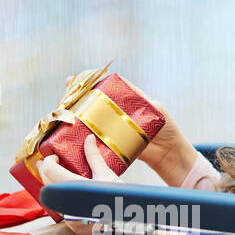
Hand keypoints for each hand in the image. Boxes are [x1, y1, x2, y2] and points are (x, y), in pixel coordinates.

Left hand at [37, 133, 124, 234]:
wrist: (126, 224)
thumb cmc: (119, 201)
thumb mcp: (106, 175)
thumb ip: (94, 157)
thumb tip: (89, 139)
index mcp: (75, 187)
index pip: (50, 170)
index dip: (48, 161)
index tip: (54, 156)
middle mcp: (69, 204)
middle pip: (47, 184)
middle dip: (45, 171)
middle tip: (48, 162)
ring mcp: (69, 217)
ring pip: (52, 199)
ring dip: (52, 186)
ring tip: (57, 177)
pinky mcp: (73, 225)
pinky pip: (60, 210)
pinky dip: (60, 199)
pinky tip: (67, 194)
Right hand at [64, 76, 194, 184]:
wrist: (169, 154)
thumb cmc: (166, 129)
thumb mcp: (154, 108)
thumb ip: (141, 98)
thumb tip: (126, 86)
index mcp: (128, 101)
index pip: (106, 88)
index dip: (91, 83)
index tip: (75, 80)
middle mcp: (118, 114)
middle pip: (95, 104)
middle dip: (79, 99)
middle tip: (65, 96)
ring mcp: (115, 129)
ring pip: (94, 121)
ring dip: (79, 118)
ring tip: (65, 113)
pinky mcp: (114, 145)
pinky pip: (98, 140)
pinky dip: (87, 138)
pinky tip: (76, 134)